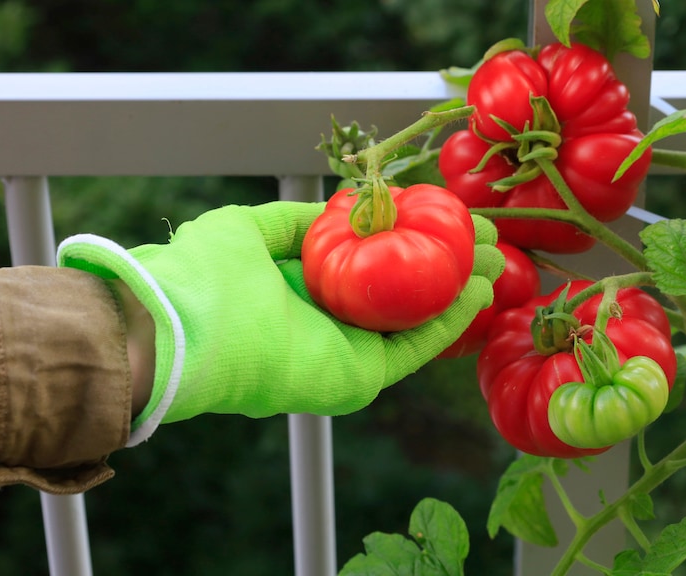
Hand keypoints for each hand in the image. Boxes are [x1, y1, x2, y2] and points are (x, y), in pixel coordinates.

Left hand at [58, 201, 502, 445]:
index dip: (407, 242)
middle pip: (403, 296)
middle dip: (447, 266)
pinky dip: (449, 323)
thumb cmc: (204, 275)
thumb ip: (293, 222)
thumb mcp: (249, 229)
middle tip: (487, 242)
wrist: (187, 325)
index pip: (368, 269)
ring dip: (460, 293)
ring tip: (498, 262)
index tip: (443, 217)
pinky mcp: (359, 378)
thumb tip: (333, 208)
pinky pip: (413, 349)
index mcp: (300, 293)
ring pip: (417, 322)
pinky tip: (477, 292)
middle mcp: (327, 326)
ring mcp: (345, 354)